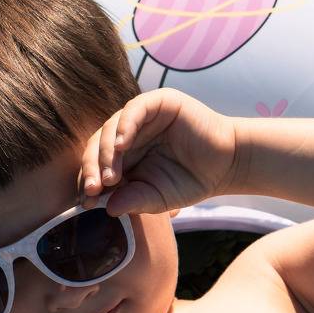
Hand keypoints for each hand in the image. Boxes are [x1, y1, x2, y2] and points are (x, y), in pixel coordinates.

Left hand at [79, 88, 239, 216]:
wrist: (227, 165)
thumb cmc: (190, 181)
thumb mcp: (157, 198)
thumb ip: (133, 201)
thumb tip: (108, 209)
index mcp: (122, 157)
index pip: (95, 165)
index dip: (88, 182)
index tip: (87, 202)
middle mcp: (127, 135)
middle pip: (96, 146)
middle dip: (91, 169)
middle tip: (94, 190)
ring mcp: (141, 117)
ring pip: (110, 128)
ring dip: (105, 152)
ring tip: (110, 176)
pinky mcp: (159, 103)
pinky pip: (134, 109)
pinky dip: (125, 125)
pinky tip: (122, 146)